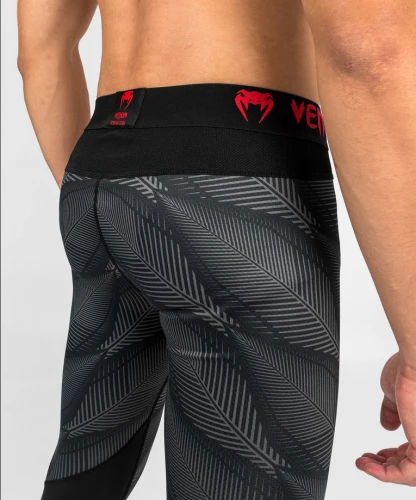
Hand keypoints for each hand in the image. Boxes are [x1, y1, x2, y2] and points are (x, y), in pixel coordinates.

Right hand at [356, 352, 415, 485]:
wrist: (415, 362)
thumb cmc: (410, 370)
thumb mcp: (395, 394)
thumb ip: (391, 411)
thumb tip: (387, 423)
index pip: (414, 449)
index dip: (395, 453)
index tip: (378, 452)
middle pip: (411, 462)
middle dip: (387, 464)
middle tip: (368, 460)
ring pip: (409, 472)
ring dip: (383, 471)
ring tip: (363, 463)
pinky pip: (405, 473)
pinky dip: (384, 474)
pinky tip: (367, 465)